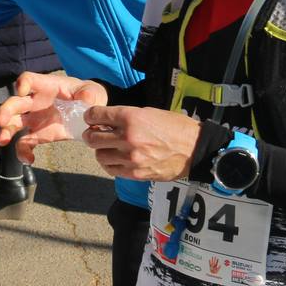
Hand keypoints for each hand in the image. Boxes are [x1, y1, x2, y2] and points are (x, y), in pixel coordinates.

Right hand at [0, 73, 108, 163]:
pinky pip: (25, 143)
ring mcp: (34, 119)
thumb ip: (89, 96)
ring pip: (13, 124)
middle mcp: (35, 102)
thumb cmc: (88, 97)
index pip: (29, 80)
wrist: (90, 115)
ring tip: (3, 141)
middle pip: (15, 102)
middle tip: (1, 121)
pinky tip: (28, 159)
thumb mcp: (93, 93)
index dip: (23, 83)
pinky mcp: (38, 135)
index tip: (22, 90)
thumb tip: (85, 102)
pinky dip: (23, 152)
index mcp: (46, 87)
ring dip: (6, 131)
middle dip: (6, 110)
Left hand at [81, 106, 201, 181]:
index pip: (96, 116)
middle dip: (91, 134)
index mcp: (131, 118)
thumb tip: (106, 122)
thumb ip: (126, 117)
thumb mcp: (150, 112)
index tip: (91, 118)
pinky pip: (111, 169)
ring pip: (99, 155)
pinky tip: (114, 159)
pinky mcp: (135, 173)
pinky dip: (109, 164)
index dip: (90, 116)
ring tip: (107, 148)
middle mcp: (128, 137)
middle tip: (94, 134)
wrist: (194, 149)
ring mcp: (130, 158)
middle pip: (93, 138)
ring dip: (100, 150)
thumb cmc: (175, 127)